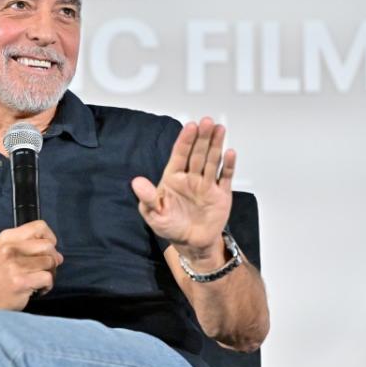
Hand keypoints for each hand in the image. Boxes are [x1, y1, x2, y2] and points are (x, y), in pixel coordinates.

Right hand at [0, 220, 63, 310]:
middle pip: (48, 245)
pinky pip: (48, 278)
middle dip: (52, 259)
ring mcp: (14, 265)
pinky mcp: (21, 281)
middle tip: (44, 269)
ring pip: (50, 262)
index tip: (46, 250)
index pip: (39, 226)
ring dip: (50, 273)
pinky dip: (47, 286)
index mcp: (7, 238)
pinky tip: (38, 289)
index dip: (49, 238)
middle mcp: (10, 248)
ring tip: (38, 280)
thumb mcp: (6, 253)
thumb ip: (30, 248)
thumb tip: (58, 255)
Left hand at [131, 118, 234, 259]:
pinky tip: (230, 153)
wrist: (192, 244)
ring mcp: (207, 185)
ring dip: (216, 145)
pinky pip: (225, 177)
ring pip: (212, 161)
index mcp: (173, 179)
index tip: (190, 127)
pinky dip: (228, 166)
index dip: (185, 141)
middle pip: (198, 154)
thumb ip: (147, 198)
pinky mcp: (221, 194)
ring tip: (220, 129)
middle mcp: (191, 178)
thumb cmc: (171, 227)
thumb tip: (136, 182)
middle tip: (207, 122)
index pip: (179, 155)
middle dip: (202, 138)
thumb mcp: (154, 214)